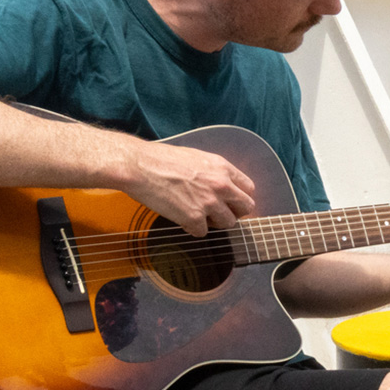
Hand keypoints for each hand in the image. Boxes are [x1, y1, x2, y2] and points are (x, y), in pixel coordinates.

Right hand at [122, 138, 256, 235]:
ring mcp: (209, 202)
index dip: (239, 197)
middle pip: (246, 208)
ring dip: (213, 222)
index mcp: (222, 167)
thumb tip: (222, 185)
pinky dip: (192, 228)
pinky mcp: (194, 217)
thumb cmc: (161, 159)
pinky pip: (202, 232)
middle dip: (233, 212)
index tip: (231, 202)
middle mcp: (221, 185)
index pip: (249, 188)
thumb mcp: (197, 157)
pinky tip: (181, 217)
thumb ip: (214, 172)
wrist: (140, 166)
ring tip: (196, 213)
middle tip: (218, 213)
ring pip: (227, 223)